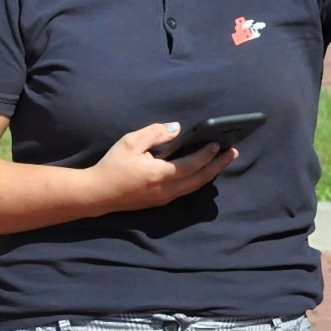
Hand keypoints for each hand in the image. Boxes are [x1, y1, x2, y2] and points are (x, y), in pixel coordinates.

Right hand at [87, 122, 237, 211]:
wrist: (96, 194)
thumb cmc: (112, 166)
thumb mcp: (130, 142)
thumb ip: (155, 133)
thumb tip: (177, 128)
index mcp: (160, 174)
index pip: (192, 165)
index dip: (207, 154)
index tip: (219, 144)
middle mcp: (166, 190)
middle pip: (200, 179)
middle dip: (218, 165)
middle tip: (234, 153)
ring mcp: (164, 199)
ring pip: (194, 187)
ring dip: (210, 173)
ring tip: (223, 161)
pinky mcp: (159, 202)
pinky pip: (185, 190)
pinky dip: (198, 180)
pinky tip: (202, 171)